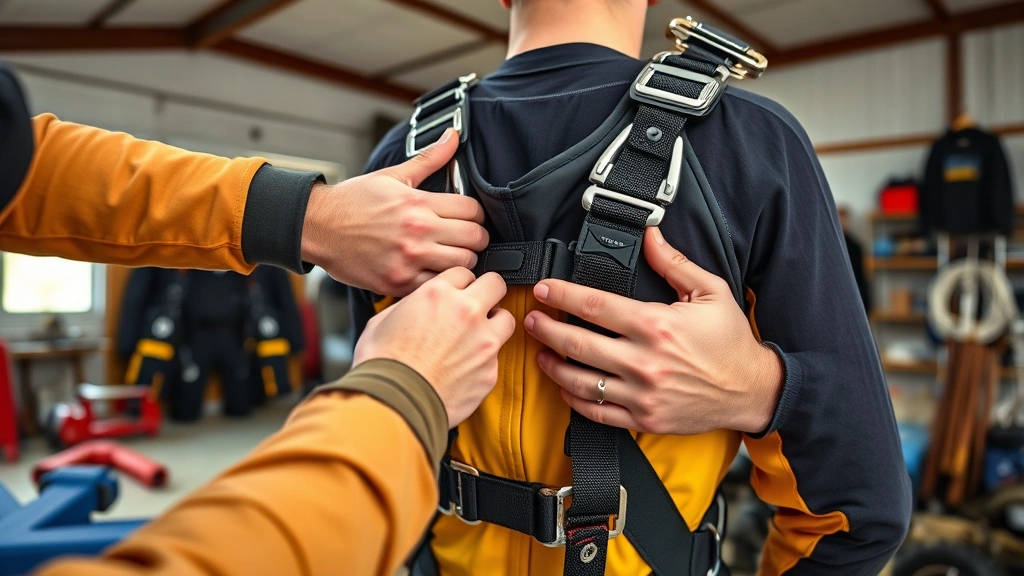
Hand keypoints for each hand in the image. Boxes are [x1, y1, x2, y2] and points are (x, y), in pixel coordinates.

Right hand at [301, 128, 488, 295]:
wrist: (318, 227)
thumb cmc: (354, 202)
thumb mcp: (393, 176)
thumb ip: (429, 159)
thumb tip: (453, 135)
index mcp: (418, 203)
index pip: (473, 210)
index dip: (476, 214)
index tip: (469, 218)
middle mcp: (417, 232)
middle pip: (475, 239)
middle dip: (476, 238)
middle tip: (467, 239)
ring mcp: (408, 260)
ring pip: (462, 265)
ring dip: (463, 261)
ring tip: (452, 255)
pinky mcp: (397, 282)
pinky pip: (436, 285)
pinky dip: (440, 280)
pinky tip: (433, 271)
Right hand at [352, 268, 514, 426]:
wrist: (393, 404)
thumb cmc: (382, 365)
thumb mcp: (383, 319)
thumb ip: (410, 305)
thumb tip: (416, 306)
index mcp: (438, 293)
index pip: (464, 271)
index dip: (459, 283)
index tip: (456, 293)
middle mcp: (466, 312)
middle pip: (496, 284)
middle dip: (487, 292)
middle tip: (477, 305)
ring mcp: (484, 342)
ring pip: (506, 319)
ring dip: (494, 324)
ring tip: (476, 336)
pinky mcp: (491, 370)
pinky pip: (497, 356)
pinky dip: (485, 359)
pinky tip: (465, 367)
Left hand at [523, 228, 782, 434]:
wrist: (752, 391)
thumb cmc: (731, 340)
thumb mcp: (711, 291)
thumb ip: (674, 263)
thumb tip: (648, 234)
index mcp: (656, 326)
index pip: (595, 305)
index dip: (562, 294)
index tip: (544, 288)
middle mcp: (645, 362)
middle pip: (577, 343)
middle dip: (545, 329)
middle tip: (530, 320)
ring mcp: (642, 394)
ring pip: (581, 381)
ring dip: (553, 366)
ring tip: (540, 353)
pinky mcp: (644, 419)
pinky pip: (598, 412)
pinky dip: (575, 399)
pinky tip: (565, 386)